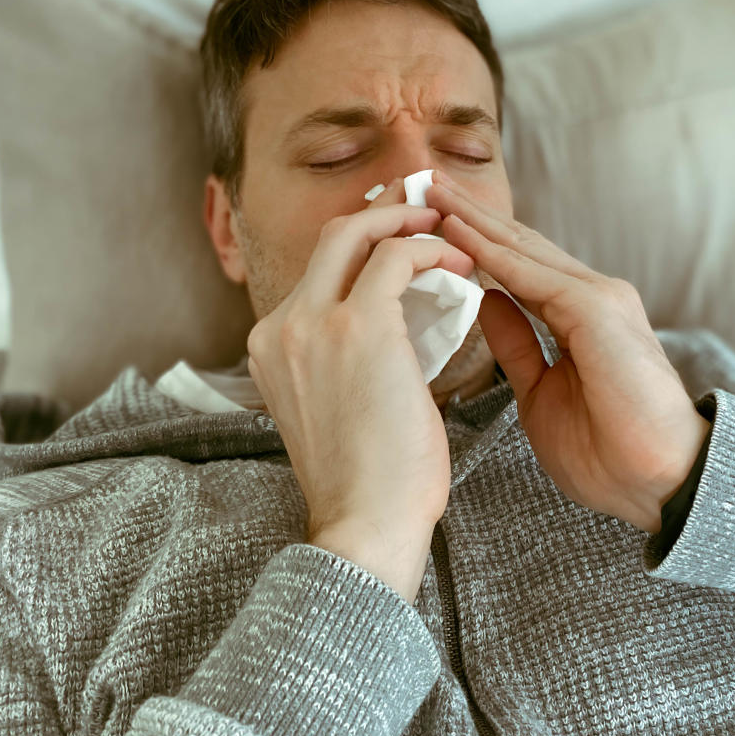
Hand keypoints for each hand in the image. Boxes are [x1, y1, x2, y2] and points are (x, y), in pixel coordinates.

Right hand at [245, 179, 475, 600]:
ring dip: (411, 225)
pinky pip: (398, 259)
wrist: (365, 526)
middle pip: (331, 237)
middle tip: (428, 209)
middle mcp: (281, 326)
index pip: (318, 272)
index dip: (363, 244)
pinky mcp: (358, 326)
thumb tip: (387, 340)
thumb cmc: (368, 483)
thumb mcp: (334, 410)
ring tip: (453, 234)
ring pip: (360, 235)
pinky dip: (433, 252)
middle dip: (384, 213)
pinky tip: (462, 267)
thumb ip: (341, 365)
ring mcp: (313, 322)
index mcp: (272, 346)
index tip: (403, 236)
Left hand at [425, 173, 710, 533]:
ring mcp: (600, 298)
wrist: (660, 482)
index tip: (428, 222)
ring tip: (433, 192)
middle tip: (422, 184)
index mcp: (579, 317)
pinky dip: (494, 253)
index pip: (518, 267)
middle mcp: (593, 297)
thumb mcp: (540, 393)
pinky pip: (535, 276)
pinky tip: (459, 233)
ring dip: (475, 221)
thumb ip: (517, 345)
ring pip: (525, 249)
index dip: (474, 242)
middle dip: (470, 216)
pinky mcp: (599, 310)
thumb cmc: (608, 452)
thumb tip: (486, 302)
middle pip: (519, 245)